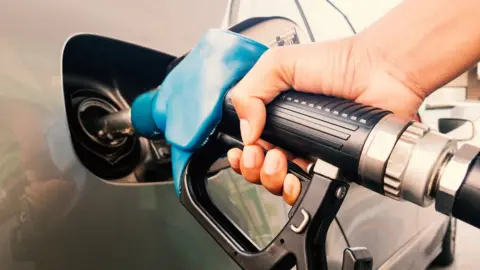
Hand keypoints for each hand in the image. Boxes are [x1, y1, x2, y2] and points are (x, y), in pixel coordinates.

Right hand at [227, 36, 426, 204]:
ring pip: (278, 183)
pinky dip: (295, 191)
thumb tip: (246, 130)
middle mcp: (291, 136)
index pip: (249, 143)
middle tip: (260, 155)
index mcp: (275, 114)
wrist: (378, 73)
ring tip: (278, 161)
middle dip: (252, 168)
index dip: (242, 153)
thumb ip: (250, 91)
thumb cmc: (336, 63)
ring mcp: (311, 153)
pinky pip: (309, 188)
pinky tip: (294, 179)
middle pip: (259, 168)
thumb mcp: (279, 64)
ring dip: (269, 179)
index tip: (241, 151)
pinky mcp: (332, 166)